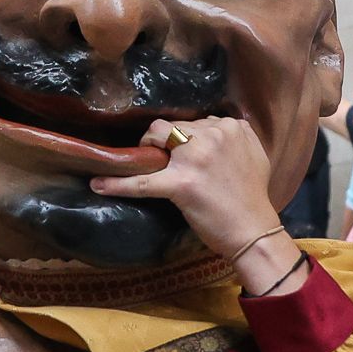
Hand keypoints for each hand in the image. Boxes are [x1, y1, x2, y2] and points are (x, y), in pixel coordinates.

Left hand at [87, 116, 287, 274]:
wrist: (254, 230)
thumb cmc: (253, 197)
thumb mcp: (254, 153)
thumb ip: (235, 136)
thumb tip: (214, 127)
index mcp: (231, 127)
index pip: (195, 121)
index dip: (183, 136)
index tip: (177, 151)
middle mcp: (214, 135)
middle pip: (172, 126)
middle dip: (161, 141)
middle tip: (158, 160)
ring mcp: (195, 158)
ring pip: (156, 136)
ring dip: (147, 150)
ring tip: (143, 165)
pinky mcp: (181, 184)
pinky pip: (142, 181)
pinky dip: (117, 184)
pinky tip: (98, 184)